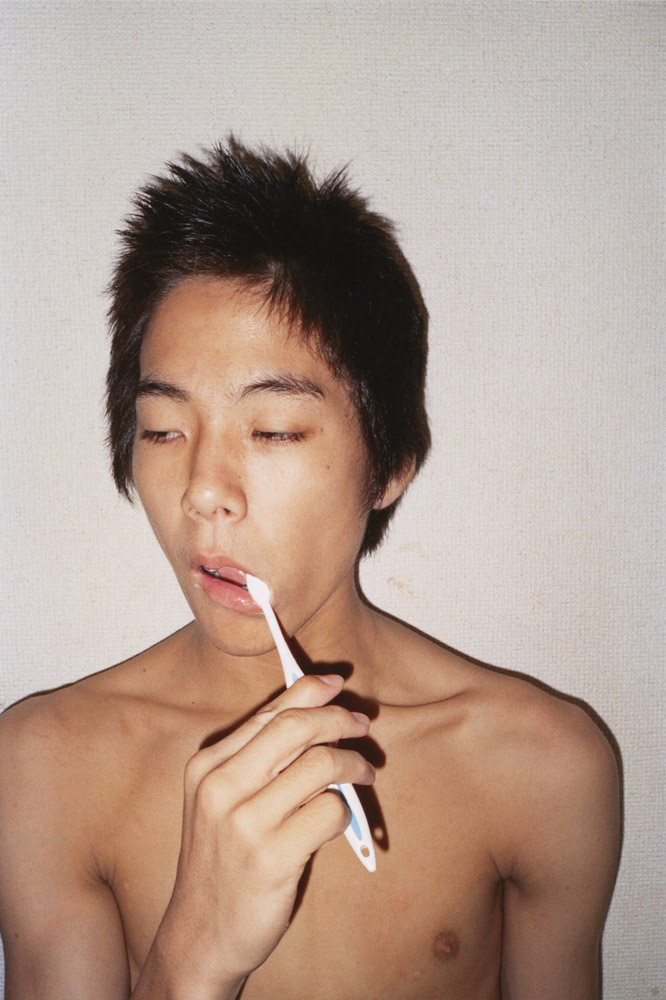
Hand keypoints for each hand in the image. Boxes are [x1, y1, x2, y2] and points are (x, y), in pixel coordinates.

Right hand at [155, 674, 373, 994]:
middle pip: (296, 728)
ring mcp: (244, 823)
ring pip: (321, 765)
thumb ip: (259, 757)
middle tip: (360, 725)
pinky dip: (346, 809)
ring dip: (353, 764)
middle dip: (338, 719)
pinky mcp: (272, 857)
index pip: (268, 713)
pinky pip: (331, 811)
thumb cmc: (223, 859)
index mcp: (206, 766)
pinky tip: (342, 818)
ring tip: (364, 773)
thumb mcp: (222, 801)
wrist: (200, 933)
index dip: (309, 692)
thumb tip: (316, 709)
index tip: (336, 684)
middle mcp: (220, 788)